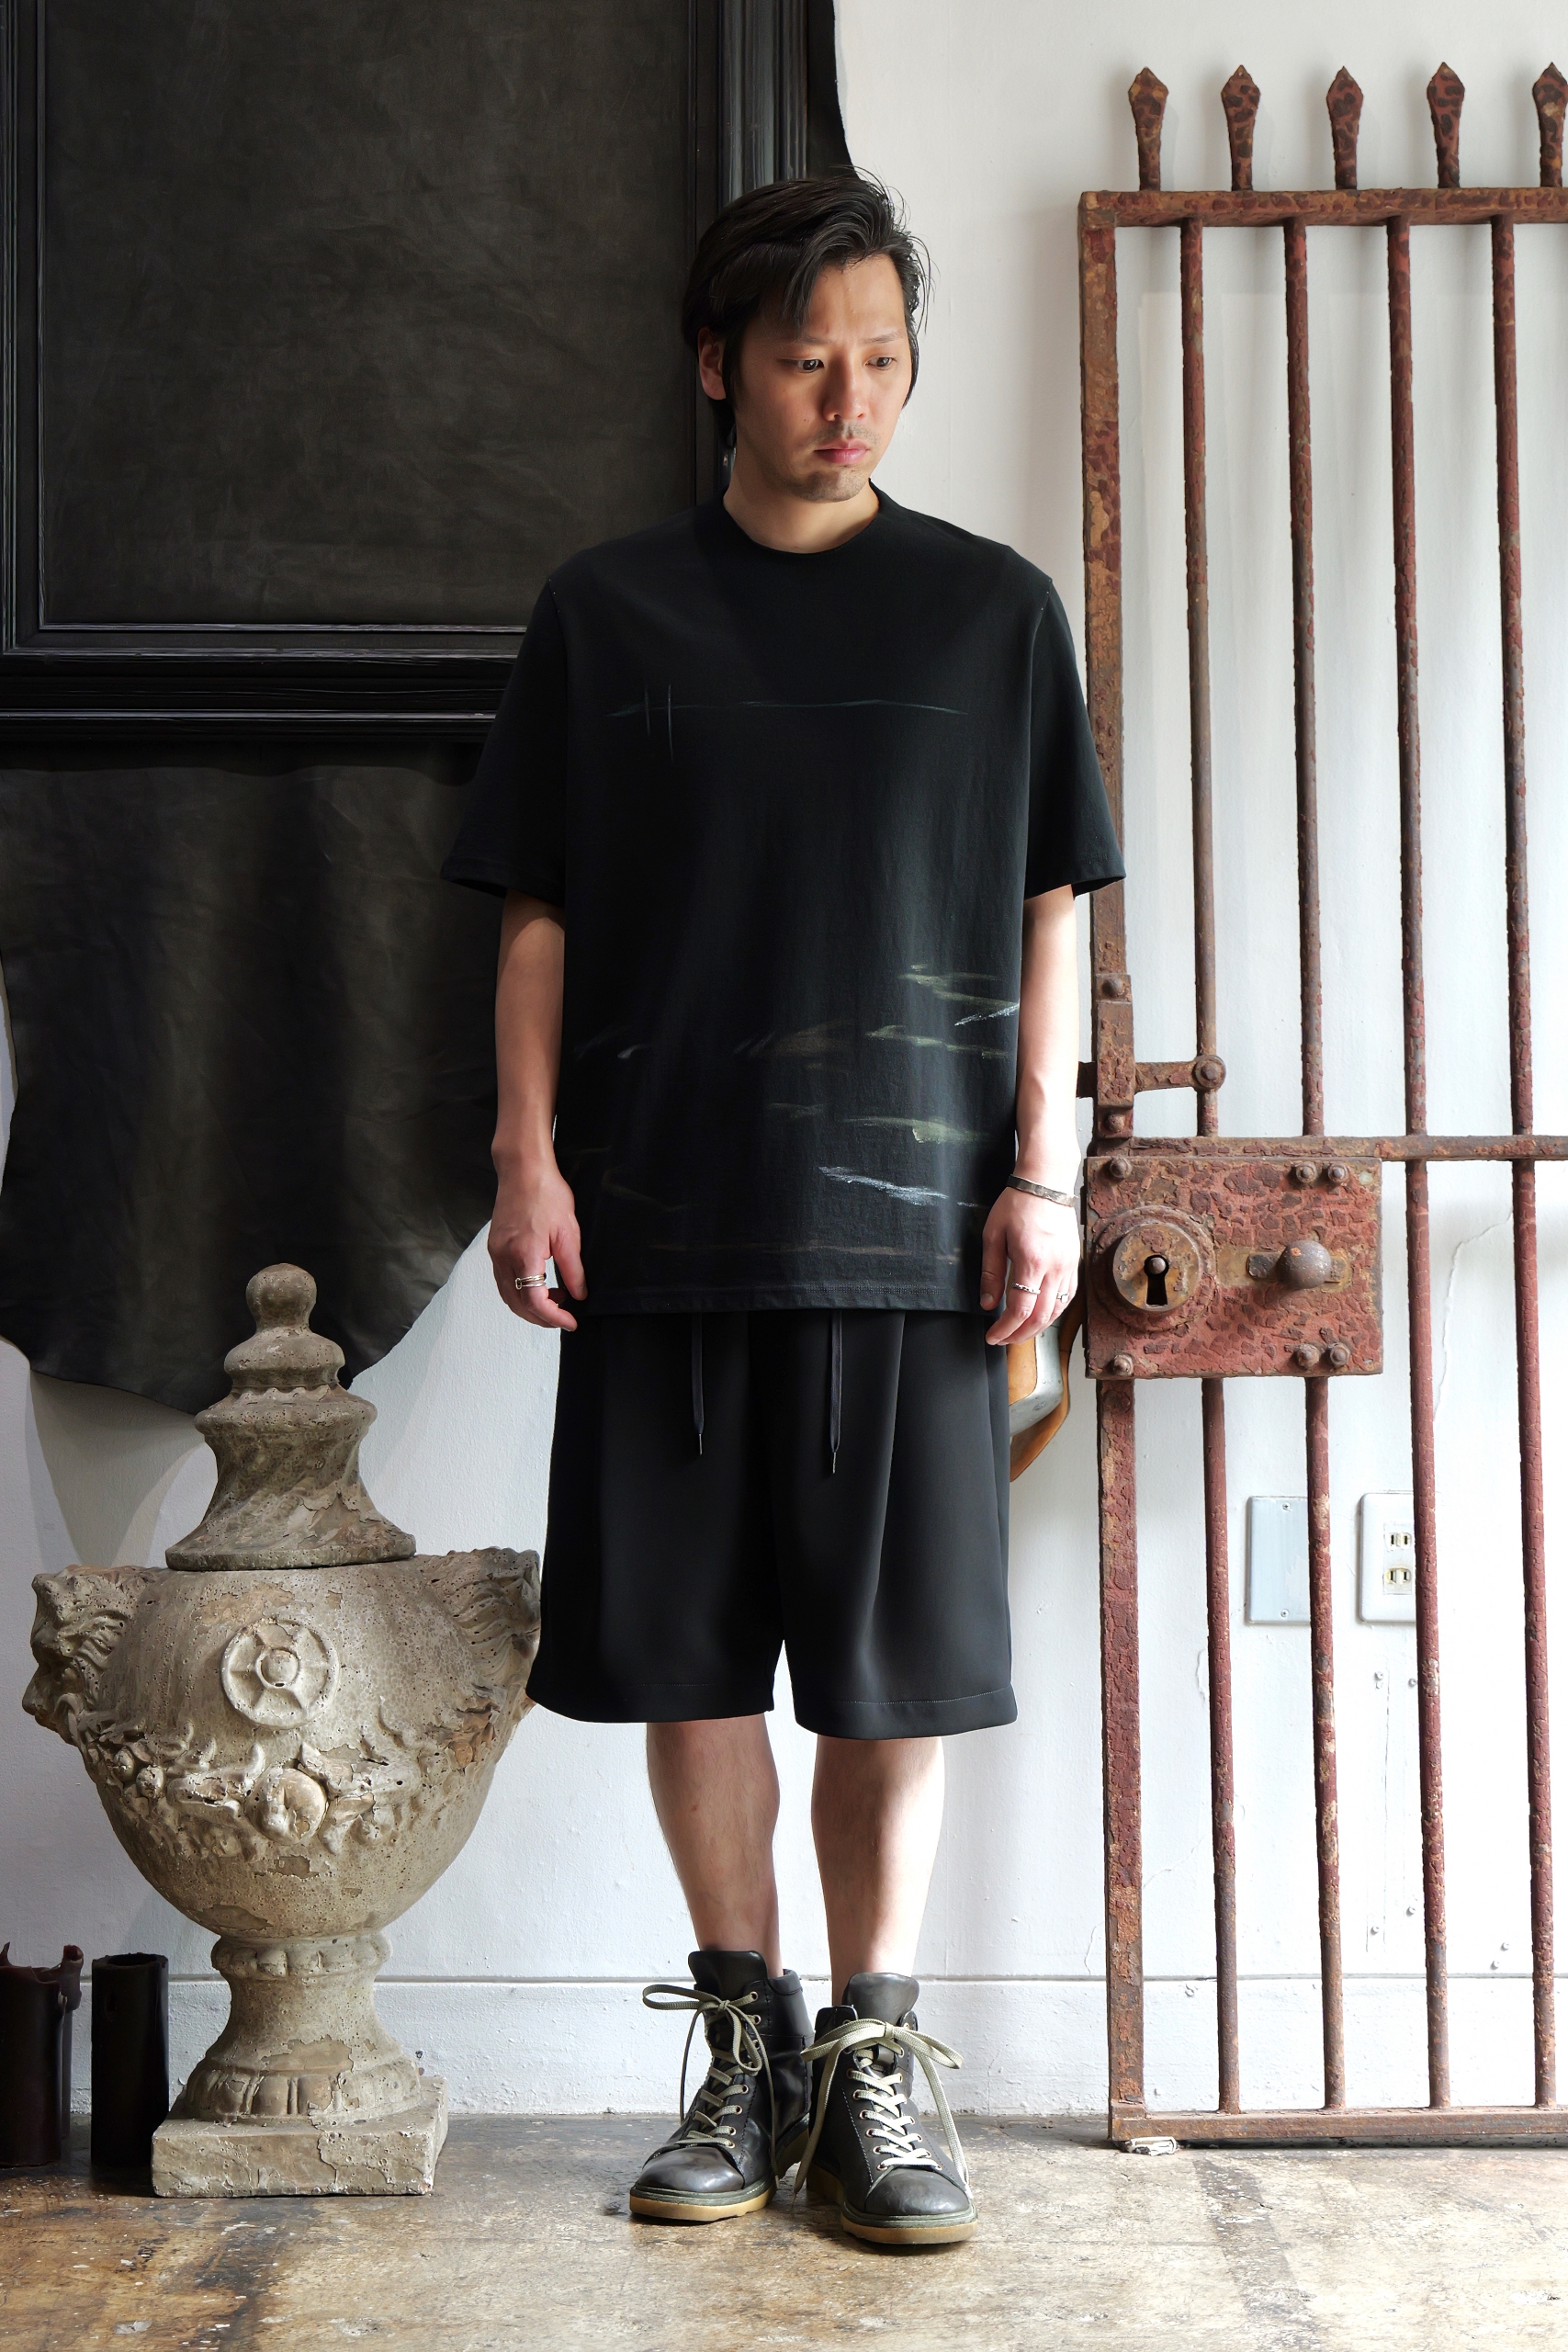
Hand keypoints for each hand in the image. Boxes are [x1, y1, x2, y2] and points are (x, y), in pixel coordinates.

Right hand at [488, 1156, 585, 1331]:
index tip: (570, 1321)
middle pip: (517, 1304)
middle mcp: (504, 1257)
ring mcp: (496, 1253)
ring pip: (508, 1295)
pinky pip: (504, 1280)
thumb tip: (578, 1294)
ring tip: (556, 1300)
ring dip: (530, 1306)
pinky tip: (540, 1284)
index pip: (534, 1301)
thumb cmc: (546, 1193)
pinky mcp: (495, 1247)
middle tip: (564, 1317)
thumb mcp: (568, 1233)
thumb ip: (573, 1268)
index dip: (553, 1317)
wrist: (523, 1170)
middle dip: (541, 1317)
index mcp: (524, 1254)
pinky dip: (521, 1290)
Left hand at [980, 1190, 1079, 1344]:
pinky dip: (1053, 1312)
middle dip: (1020, 1335)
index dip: (1005, 1329)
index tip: (993, 1336)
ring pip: (1057, 1311)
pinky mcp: (1074, 1263)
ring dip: (1037, 1327)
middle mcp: (1055, 1268)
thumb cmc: (1017, 1205)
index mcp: (1032, 1261)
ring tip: (1019, 1332)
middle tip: (1004, 1340)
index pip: (1020, 1310)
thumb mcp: (993, 1236)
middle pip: (1040, 1317)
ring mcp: (1068, 1266)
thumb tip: (988, 1304)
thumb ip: (991, 1273)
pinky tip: (1040, 1315)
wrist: (1046, 1183)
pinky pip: (1067, 1297)